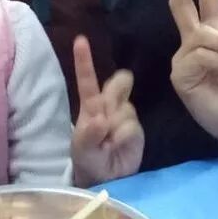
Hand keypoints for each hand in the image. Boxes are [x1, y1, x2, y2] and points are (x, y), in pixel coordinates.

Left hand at [70, 35, 143, 184]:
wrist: (106, 178)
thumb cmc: (88, 159)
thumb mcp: (81, 149)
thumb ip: (87, 134)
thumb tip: (100, 119)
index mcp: (90, 107)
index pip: (87, 81)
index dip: (84, 61)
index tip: (80, 40)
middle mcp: (109, 106)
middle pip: (117, 84)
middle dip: (115, 93)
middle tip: (106, 117)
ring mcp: (125, 115)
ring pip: (124, 110)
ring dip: (115, 128)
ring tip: (107, 144)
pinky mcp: (137, 129)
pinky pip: (131, 127)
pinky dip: (123, 139)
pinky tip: (117, 147)